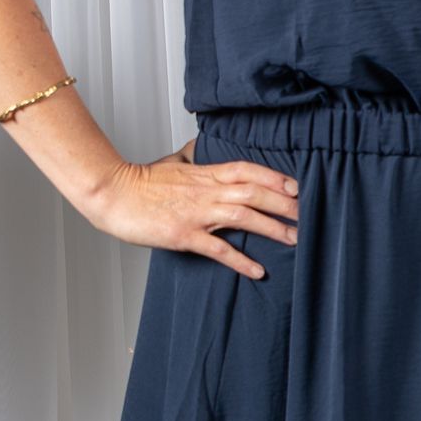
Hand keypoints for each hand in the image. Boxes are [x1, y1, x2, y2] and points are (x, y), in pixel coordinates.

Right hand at [81, 141, 298, 279]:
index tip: (298, 185)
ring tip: (296, 239)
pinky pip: (218, 248)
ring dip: (273, 228)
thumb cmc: (140, 183)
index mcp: (205, 173)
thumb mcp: (171, 165)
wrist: (112, 193)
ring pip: (244, 216)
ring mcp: (196, 213)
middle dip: (285, 203)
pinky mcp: (184, 234)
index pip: (248, 170)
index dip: (275, 177)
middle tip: (309, 214)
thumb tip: (199, 150)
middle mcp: (206, 191)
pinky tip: (258, 270)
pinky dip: (241, 260)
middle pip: (255, 192)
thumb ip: (191, 159)